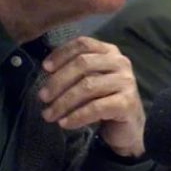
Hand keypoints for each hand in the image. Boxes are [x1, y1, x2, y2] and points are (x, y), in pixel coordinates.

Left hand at [38, 36, 144, 156]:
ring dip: (63, 102)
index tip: (45, 68)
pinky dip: (76, 116)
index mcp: (110, 52)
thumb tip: (47, 70)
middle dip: (58, 81)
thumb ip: (75, 71)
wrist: (127, 127)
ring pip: (87, 86)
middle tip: (42, 97)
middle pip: (83, 63)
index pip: (84, 44)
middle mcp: (121, 62)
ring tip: (49, 115)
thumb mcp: (90, 80)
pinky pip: (96, 107)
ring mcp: (126, 82)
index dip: (62, 53)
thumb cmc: (104, 100)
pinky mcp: (127, 103)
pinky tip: (64, 123)